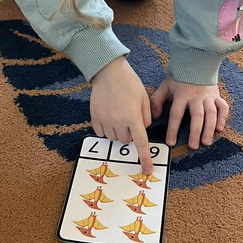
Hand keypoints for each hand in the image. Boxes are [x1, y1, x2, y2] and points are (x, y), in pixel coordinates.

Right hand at [90, 57, 152, 173]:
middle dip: (130, 133)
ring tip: (119, 114)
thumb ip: (146, 116)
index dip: (145, 158)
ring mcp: (105, 120)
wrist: (108, 72)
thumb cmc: (129, 83)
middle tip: (130, 118)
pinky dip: (106, 129)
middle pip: (126, 140)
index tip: (147, 171)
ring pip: (114, 138)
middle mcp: (118, 122)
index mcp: (133, 117)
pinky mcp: (95, 117)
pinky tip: (108, 116)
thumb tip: (142, 129)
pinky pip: (101, 133)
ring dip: (118, 132)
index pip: (141, 143)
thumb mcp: (144, 97)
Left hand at [150, 77, 228, 149]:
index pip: (176, 114)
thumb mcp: (165, 87)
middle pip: (196, 115)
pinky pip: (223, 107)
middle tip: (193, 146)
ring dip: (209, 128)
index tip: (171, 142)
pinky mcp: (217, 96)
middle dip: (195, 132)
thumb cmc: (179, 79)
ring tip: (206, 142)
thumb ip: (156, 101)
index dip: (173, 129)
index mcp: (181, 95)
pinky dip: (223, 118)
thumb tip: (154, 117)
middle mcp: (196, 97)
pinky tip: (219, 129)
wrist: (196, 64)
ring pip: (211, 113)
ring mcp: (208, 96)